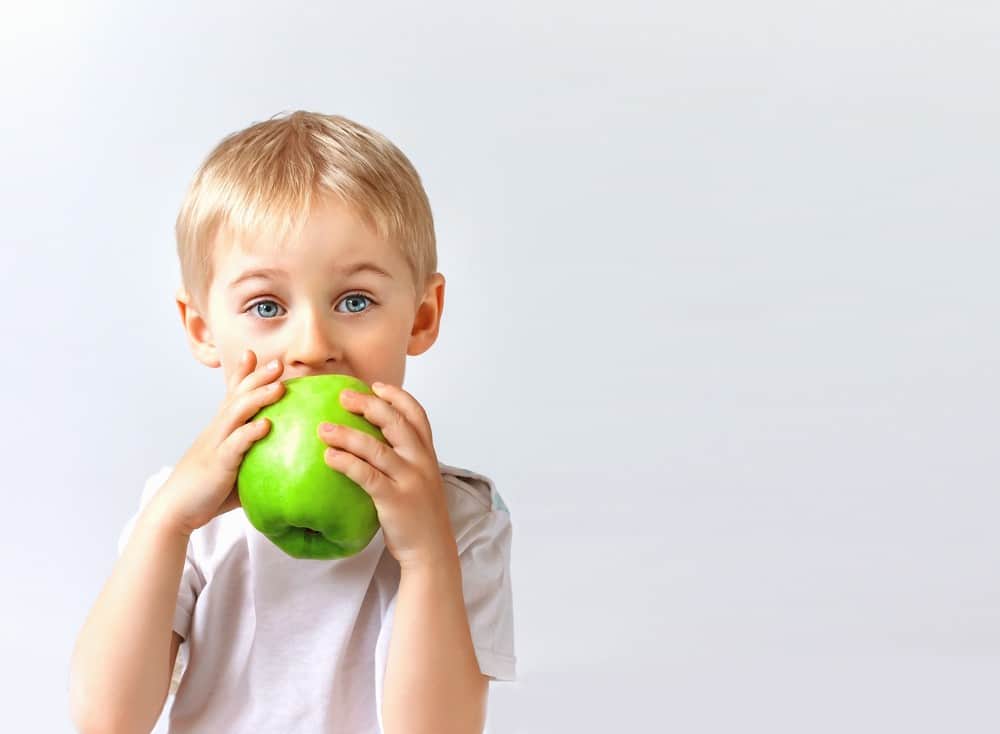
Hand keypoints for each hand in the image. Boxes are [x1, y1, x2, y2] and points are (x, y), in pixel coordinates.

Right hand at [149, 349, 285, 535]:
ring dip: (258, 397)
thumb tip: (284, 463)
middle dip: (257, 376)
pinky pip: (235, 444)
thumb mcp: (234, 469)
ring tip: (279, 386)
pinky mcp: (218, 463)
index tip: (254, 354)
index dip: (242, 374)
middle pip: (237, 395)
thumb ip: (253, 460)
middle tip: (278, 362)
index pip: (231, 394)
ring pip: (237, 413)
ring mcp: (216, 445)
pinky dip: (250, 432)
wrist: (176, 511)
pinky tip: (266, 425)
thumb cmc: (207, 492)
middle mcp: (217, 431)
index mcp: (221, 429)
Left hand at [317, 382, 455, 568]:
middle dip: (368, 405)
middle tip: (343, 396)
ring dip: (347, 435)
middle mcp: (421, 462)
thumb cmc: (419, 515)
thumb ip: (404, 459)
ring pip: (376, 448)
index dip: (397, 396)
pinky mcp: (395, 500)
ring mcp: (410, 480)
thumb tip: (372, 442)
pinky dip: (346, 463)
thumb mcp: (420, 479)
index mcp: (427, 454)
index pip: (417, 414)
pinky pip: (367, 476)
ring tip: (323, 428)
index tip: (376, 386)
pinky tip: (329, 457)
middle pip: (395, 422)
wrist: (432, 550)